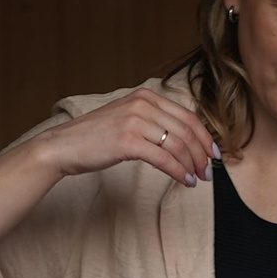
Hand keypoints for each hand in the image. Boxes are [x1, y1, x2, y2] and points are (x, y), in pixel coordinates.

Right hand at [28, 88, 217, 186]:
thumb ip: (152, 121)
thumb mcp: (127, 119)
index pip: (187, 116)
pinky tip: (184, 181)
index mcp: (145, 96)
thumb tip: (183, 140)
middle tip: (208, 172)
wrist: (63, 146)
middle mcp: (142, 104)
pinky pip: (163, 158)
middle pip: (187, 130)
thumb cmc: (95, 138)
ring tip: (197, 179)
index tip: (213, 154)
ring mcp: (134, 121)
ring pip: (178, 145)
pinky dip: (178, 171)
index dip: (205, 137)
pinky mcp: (128, 141)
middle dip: (202, 154)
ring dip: (192, 165)